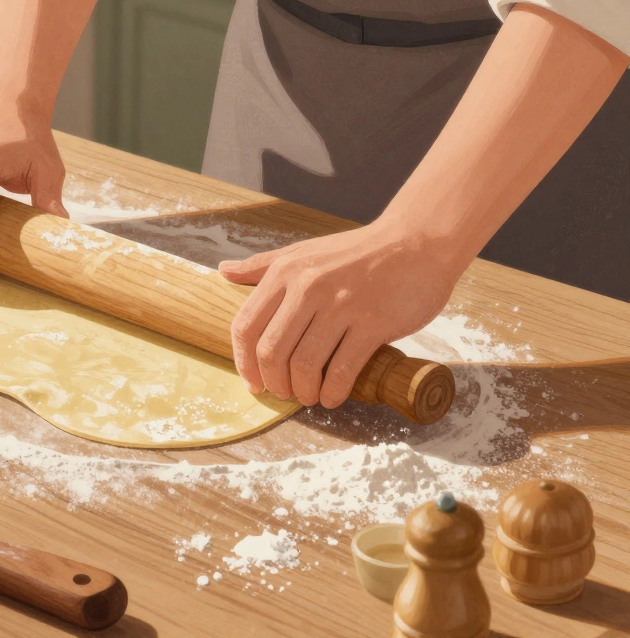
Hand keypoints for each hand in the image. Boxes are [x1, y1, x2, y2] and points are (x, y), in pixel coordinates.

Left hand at [219, 222, 463, 407]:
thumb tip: (223, 271)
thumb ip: (262, 265)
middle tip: (284, 392)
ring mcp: (341, 306)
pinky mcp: (373, 323)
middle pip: (271, 351)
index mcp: (286, 273)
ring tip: (308, 396)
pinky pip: (343, 370)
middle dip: (274, 382)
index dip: (243, 361)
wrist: (417, 242)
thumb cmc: (357, 251)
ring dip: (303, 391)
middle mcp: (308, 288)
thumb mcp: (303, 251)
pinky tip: (332, 397)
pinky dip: (332, 392)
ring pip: (305, 365)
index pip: (246, 326)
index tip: (253, 382)